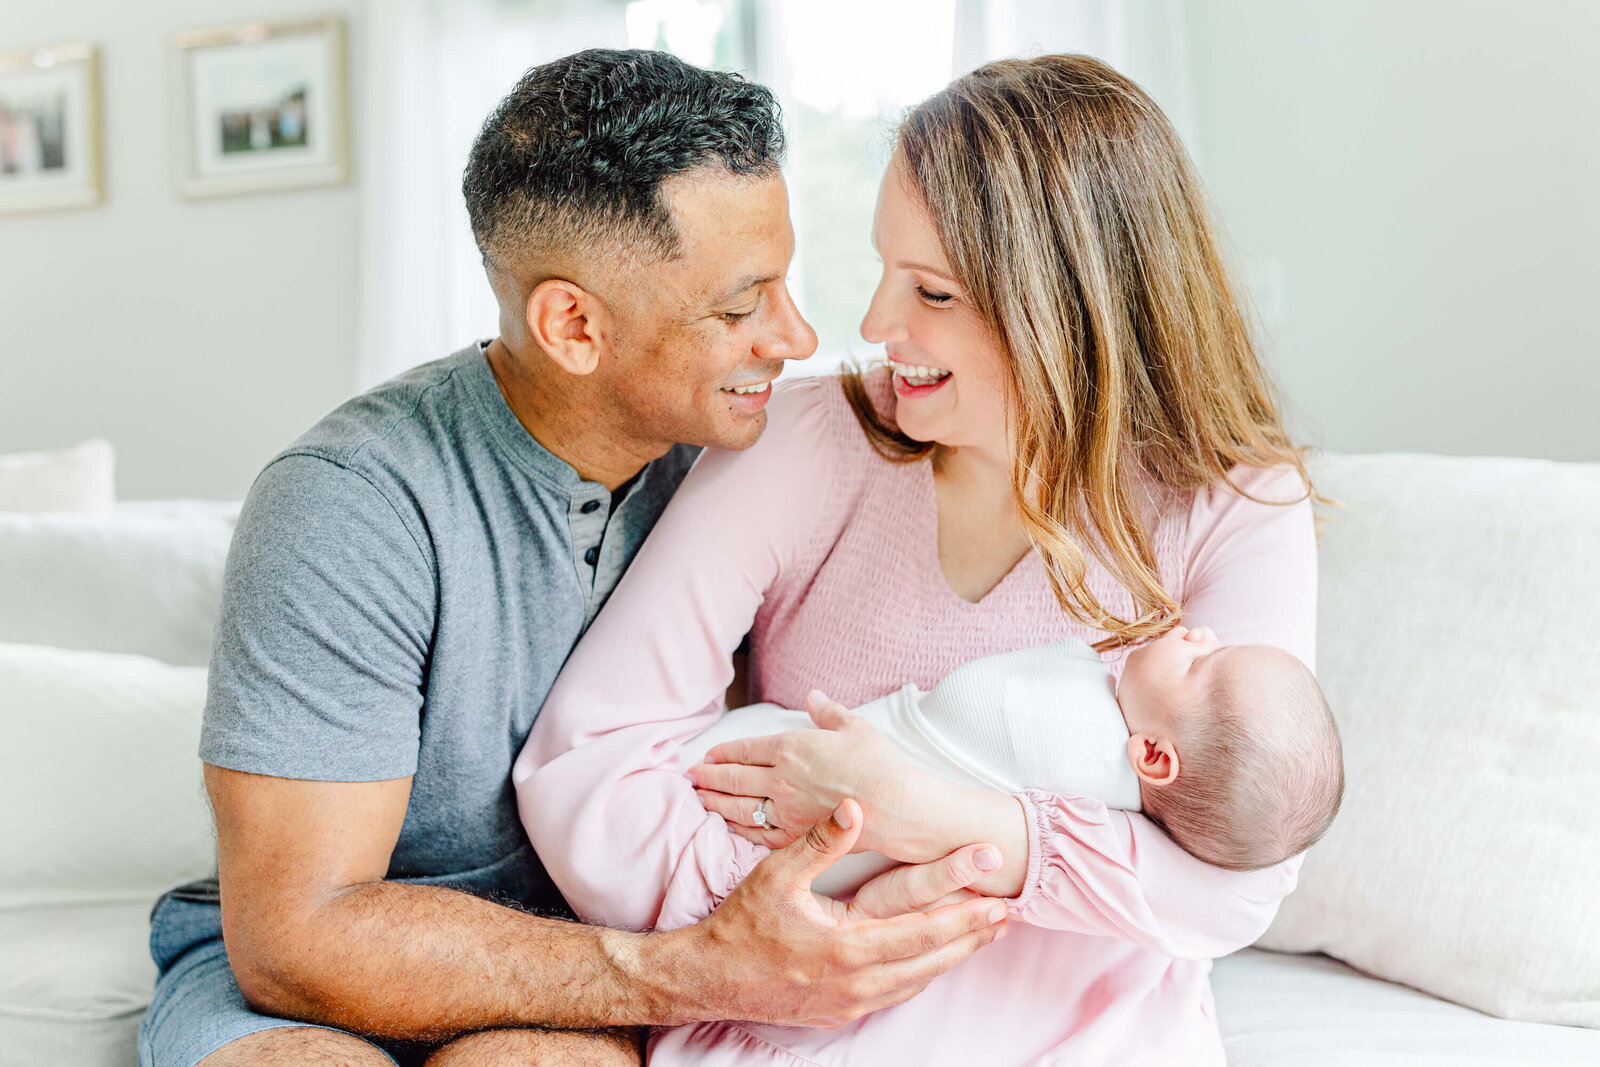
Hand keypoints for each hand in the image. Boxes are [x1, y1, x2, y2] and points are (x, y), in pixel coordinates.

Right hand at [655, 800, 1008, 1028]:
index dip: (963, 916)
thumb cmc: (742, 926)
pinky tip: (935, 959)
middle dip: (971, 937)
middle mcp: (857, 982)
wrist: (710, 979)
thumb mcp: (776, 875)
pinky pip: (897, 993)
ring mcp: (852, 1002)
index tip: (996, 900)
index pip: (921, 932)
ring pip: (918, 982)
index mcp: (847, 947)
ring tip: (983, 934)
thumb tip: (854, 805)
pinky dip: (923, 974)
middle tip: (1007, 917)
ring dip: (953, 957)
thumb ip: (820, 841)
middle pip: (931, 962)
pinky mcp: (843, 1012)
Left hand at [687, 690, 940, 860]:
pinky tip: (729, 825)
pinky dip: (738, 829)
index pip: (745, 750)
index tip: (708, 754)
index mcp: (791, 748)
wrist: (897, 806)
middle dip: (708, 777)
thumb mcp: (853, 726)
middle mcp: (782, 779)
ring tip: (699, 799)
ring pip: (739, 807)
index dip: (722, 753)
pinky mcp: (796, 835)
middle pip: (733, 778)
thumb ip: (827, 711)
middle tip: (690, 777)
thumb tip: (812, 696)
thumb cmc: (879, 763)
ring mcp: (786, 810)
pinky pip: (758, 833)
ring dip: (715, 802)